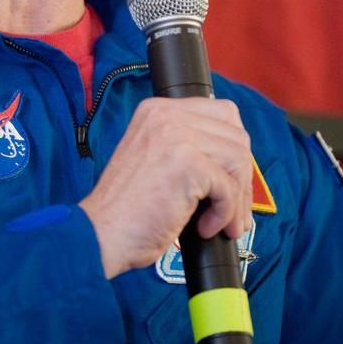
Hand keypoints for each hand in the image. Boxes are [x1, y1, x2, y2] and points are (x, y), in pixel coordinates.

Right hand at [79, 96, 252, 279]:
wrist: (100, 233)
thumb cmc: (128, 209)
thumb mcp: (154, 158)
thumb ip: (186, 146)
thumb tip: (234, 160)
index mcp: (157, 110)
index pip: (221, 113)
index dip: (234, 150)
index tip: (231, 180)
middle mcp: (166, 114)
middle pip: (237, 134)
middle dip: (242, 177)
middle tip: (234, 210)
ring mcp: (176, 136)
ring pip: (238, 159)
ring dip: (238, 199)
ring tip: (222, 223)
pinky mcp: (187, 163)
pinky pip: (229, 187)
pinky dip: (225, 213)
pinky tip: (204, 227)